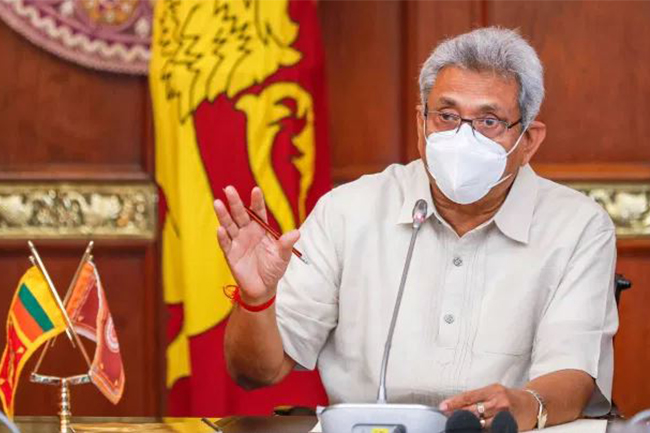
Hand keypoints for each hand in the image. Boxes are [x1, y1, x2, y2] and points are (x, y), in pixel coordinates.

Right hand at [214, 186, 299, 304]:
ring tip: (218, 203)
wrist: (263, 287)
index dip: (257, 201)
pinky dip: (222, 236)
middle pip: (240, 214)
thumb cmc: (274, 268)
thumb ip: (287, 244)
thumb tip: (296, 233)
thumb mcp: (283, 256)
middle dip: (235, 202)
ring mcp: (238, 241)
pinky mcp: (230, 254)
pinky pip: (225, 243)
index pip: (258, 211)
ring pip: (229, 225)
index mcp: (261, 228)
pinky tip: (220, 229)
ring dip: (223, 215)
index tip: (256, 190)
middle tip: (229, 189)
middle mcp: (247, 231)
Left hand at [439, 383, 537, 429]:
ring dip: (468, 425)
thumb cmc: (509, 397)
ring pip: (481, 422)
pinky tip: (474, 430)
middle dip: (458, 414)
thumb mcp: (494, 392)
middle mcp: (498, 401)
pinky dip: (481, 430)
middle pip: (473, 410)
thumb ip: (478, 398)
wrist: (532, 405)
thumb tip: (457, 405)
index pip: (469, 396)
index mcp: (492, 390)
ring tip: (457, 425)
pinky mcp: (508, 424)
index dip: (454, 402)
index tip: (443, 406)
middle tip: (446, 417)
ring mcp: (504, 414)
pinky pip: (491, 430)